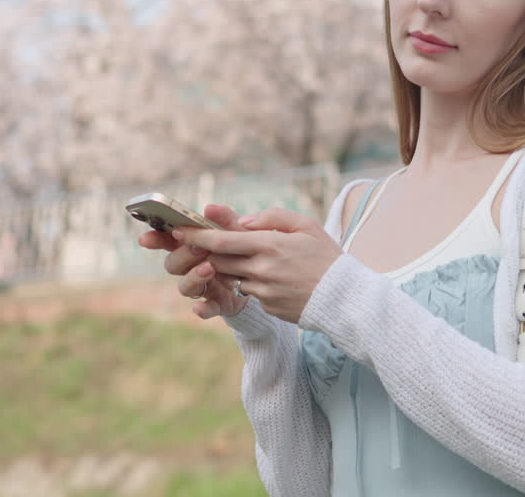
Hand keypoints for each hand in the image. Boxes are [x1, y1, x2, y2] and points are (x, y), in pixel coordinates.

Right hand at [138, 204, 249, 318]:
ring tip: (209, 267)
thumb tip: (210, 207)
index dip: (155, 239)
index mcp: (192, 246)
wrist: (262, 277)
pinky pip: (206, 308)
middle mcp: (191, 267)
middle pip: (173, 264)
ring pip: (184, 286)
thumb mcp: (237, 232)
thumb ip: (225, 219)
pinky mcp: (217, 303)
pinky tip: (200, 308)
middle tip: (199, 246)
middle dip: (183, 255)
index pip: (167, 241)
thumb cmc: (242, 250)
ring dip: (193, 277)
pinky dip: (202, 309)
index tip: (145, 238)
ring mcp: (203, 286)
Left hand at [173, 208, 341, 323]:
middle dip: (207, 252)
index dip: (198, 236)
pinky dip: (254, 283)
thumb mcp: (306, 225)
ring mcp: (263, 290)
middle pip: (220, 260)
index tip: (180, 231)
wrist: (344, 297)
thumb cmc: (327, 256)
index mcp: (270, 244)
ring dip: (233, 267)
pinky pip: (250, 292)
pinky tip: (276, 280)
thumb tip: (245, 221)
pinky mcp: (267, 306)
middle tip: (196, 243)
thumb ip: (273, 217)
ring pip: (233, 276)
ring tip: (251, 260)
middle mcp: (262, 268)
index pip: (223, 239)